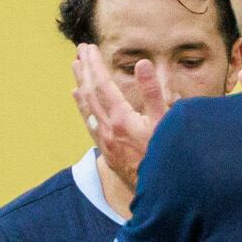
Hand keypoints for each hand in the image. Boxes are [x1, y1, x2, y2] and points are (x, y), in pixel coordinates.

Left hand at [74, 43, 173, 184]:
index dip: (94, 64)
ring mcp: (105, 141)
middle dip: (84, 70)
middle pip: (90, 93)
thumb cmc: (166, 157)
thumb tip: (142, 64)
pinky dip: (83, 107)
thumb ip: (153, 92)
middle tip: (79, 51)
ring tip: (75, 68)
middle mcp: (108, 129)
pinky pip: (89, 122)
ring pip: (87, 108)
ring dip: (80, 85)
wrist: (160, 193)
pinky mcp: (107, 151)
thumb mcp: (166, 123)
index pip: (102, 85)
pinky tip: (79, 99)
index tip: (88, 48)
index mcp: (122, 119)